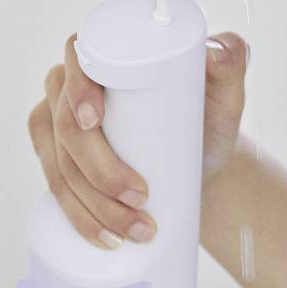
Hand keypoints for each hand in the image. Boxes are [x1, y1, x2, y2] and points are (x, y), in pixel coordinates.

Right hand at [28, 31, 252, 246]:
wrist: (198, 166)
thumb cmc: (206, 120)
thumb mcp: (224, 93)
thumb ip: (232, 61)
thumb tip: (219, 50)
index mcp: (103, 54)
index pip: (75, 59)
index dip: (76, 90)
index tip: (96, 122)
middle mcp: (71, 84)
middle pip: (64, 124)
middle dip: (98, 169)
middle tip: (141, 197)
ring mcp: (58, 124)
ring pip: (58, 164)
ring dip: (91, 204)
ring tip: (135, 228)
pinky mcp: (58, 159)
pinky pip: (54, 188)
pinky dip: (79, 217)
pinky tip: (103, 237)